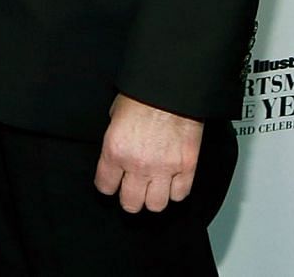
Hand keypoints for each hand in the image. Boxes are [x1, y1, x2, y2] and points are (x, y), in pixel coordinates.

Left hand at [94, 94, 203, 212]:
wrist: (172, 88)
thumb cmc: (143, 94)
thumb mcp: (115, 115)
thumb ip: (115, 139)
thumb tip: (119, 151)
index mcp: (115, 151)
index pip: (105, 186)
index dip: (108, 185)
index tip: (111, 183)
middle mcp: (138, 165)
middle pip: (131, 203)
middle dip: (129, 199)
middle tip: (132, 191)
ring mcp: (164, 169)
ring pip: (156, 205)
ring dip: (153, 199)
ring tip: (153, 189)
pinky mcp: (187, 168)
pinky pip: (180, 194)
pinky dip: (176, 191)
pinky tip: (172, 182)